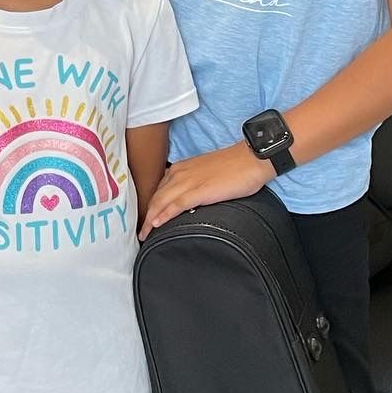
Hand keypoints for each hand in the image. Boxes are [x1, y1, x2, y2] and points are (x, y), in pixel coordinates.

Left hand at [138, 144, 271, 238]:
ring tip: (143, 234)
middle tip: (140, 232)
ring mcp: (188, 181)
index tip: (146, 219)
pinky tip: (156, 225)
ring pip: (161, 202)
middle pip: (156, 197)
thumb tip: (191, 202)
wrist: (251, 158)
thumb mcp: (206, 174)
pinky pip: (176, 204)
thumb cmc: (234, 167)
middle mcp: (179, 173)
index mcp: (181, 168)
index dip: (151, 205)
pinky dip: (164, 215)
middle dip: (146, 215)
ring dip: (150, 219)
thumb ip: (195, 185)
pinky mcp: (199, 190)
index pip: (159, 189)